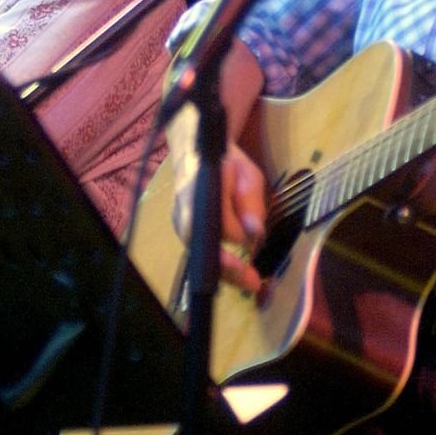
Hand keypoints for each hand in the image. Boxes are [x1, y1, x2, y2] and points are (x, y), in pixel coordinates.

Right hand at [171, 137, 267, 294]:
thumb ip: (251, 202)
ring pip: (201, 255)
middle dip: (228, 269)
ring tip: (250, 281)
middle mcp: (183, 211)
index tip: (246, 257)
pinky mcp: (185, 231)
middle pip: (202, 247)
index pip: (217, 221)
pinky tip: (239, 274)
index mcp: (199, 191)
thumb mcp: (247, 175)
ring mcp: (180, 223)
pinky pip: (202, 252)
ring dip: (226, 272)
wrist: (198, 153)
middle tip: (253, 282)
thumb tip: (255, 233)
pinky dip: (220, 265)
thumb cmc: (225, 161)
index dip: (232, 239)